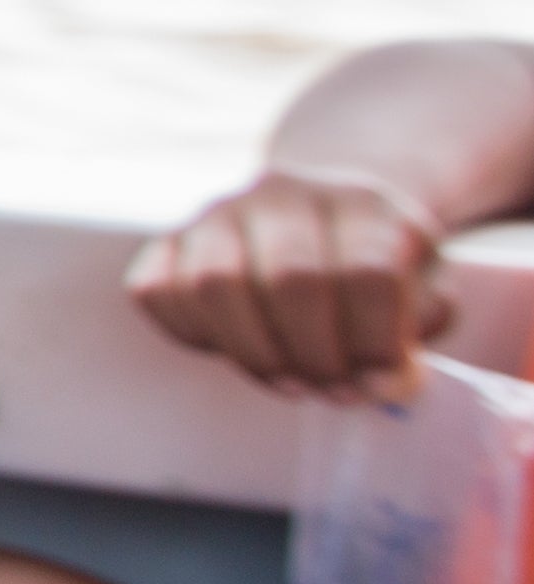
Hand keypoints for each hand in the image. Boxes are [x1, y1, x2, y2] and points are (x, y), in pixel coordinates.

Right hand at [131, 170, 452, 400]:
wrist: (315, 215)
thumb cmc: (374, 268)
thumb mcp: (424, 287)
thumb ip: (419, 328)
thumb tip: (387, 379)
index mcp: (361, 202)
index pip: (369, 272)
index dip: (376, 341)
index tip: (381, 381)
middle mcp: (282, 193)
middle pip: (291, 280)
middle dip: (316, 356)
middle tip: (334, 391)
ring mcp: (216, 213)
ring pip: (215, 285)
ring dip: (256, 353)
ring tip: (290, 381)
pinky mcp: (167, 240)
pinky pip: (158, 292)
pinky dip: (194, 335)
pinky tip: (236, 347)